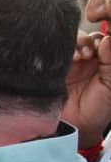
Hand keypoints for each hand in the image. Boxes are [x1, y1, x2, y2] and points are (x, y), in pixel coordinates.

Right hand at [61, 31, 110, 146]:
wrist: (75, 125)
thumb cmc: (97, 109)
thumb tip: (107, 40)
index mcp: (103, 63)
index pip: (104, 41)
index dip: (104, 40)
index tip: (104, 47)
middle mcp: (87, 60)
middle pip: (89, 37)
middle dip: (91, 41)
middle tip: (91, 54)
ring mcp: (70, 62)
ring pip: (74, 40)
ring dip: (79, 43)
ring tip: (81, 57)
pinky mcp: (55, 65)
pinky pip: (57, 49)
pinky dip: (64, 48)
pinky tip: (71, 58)